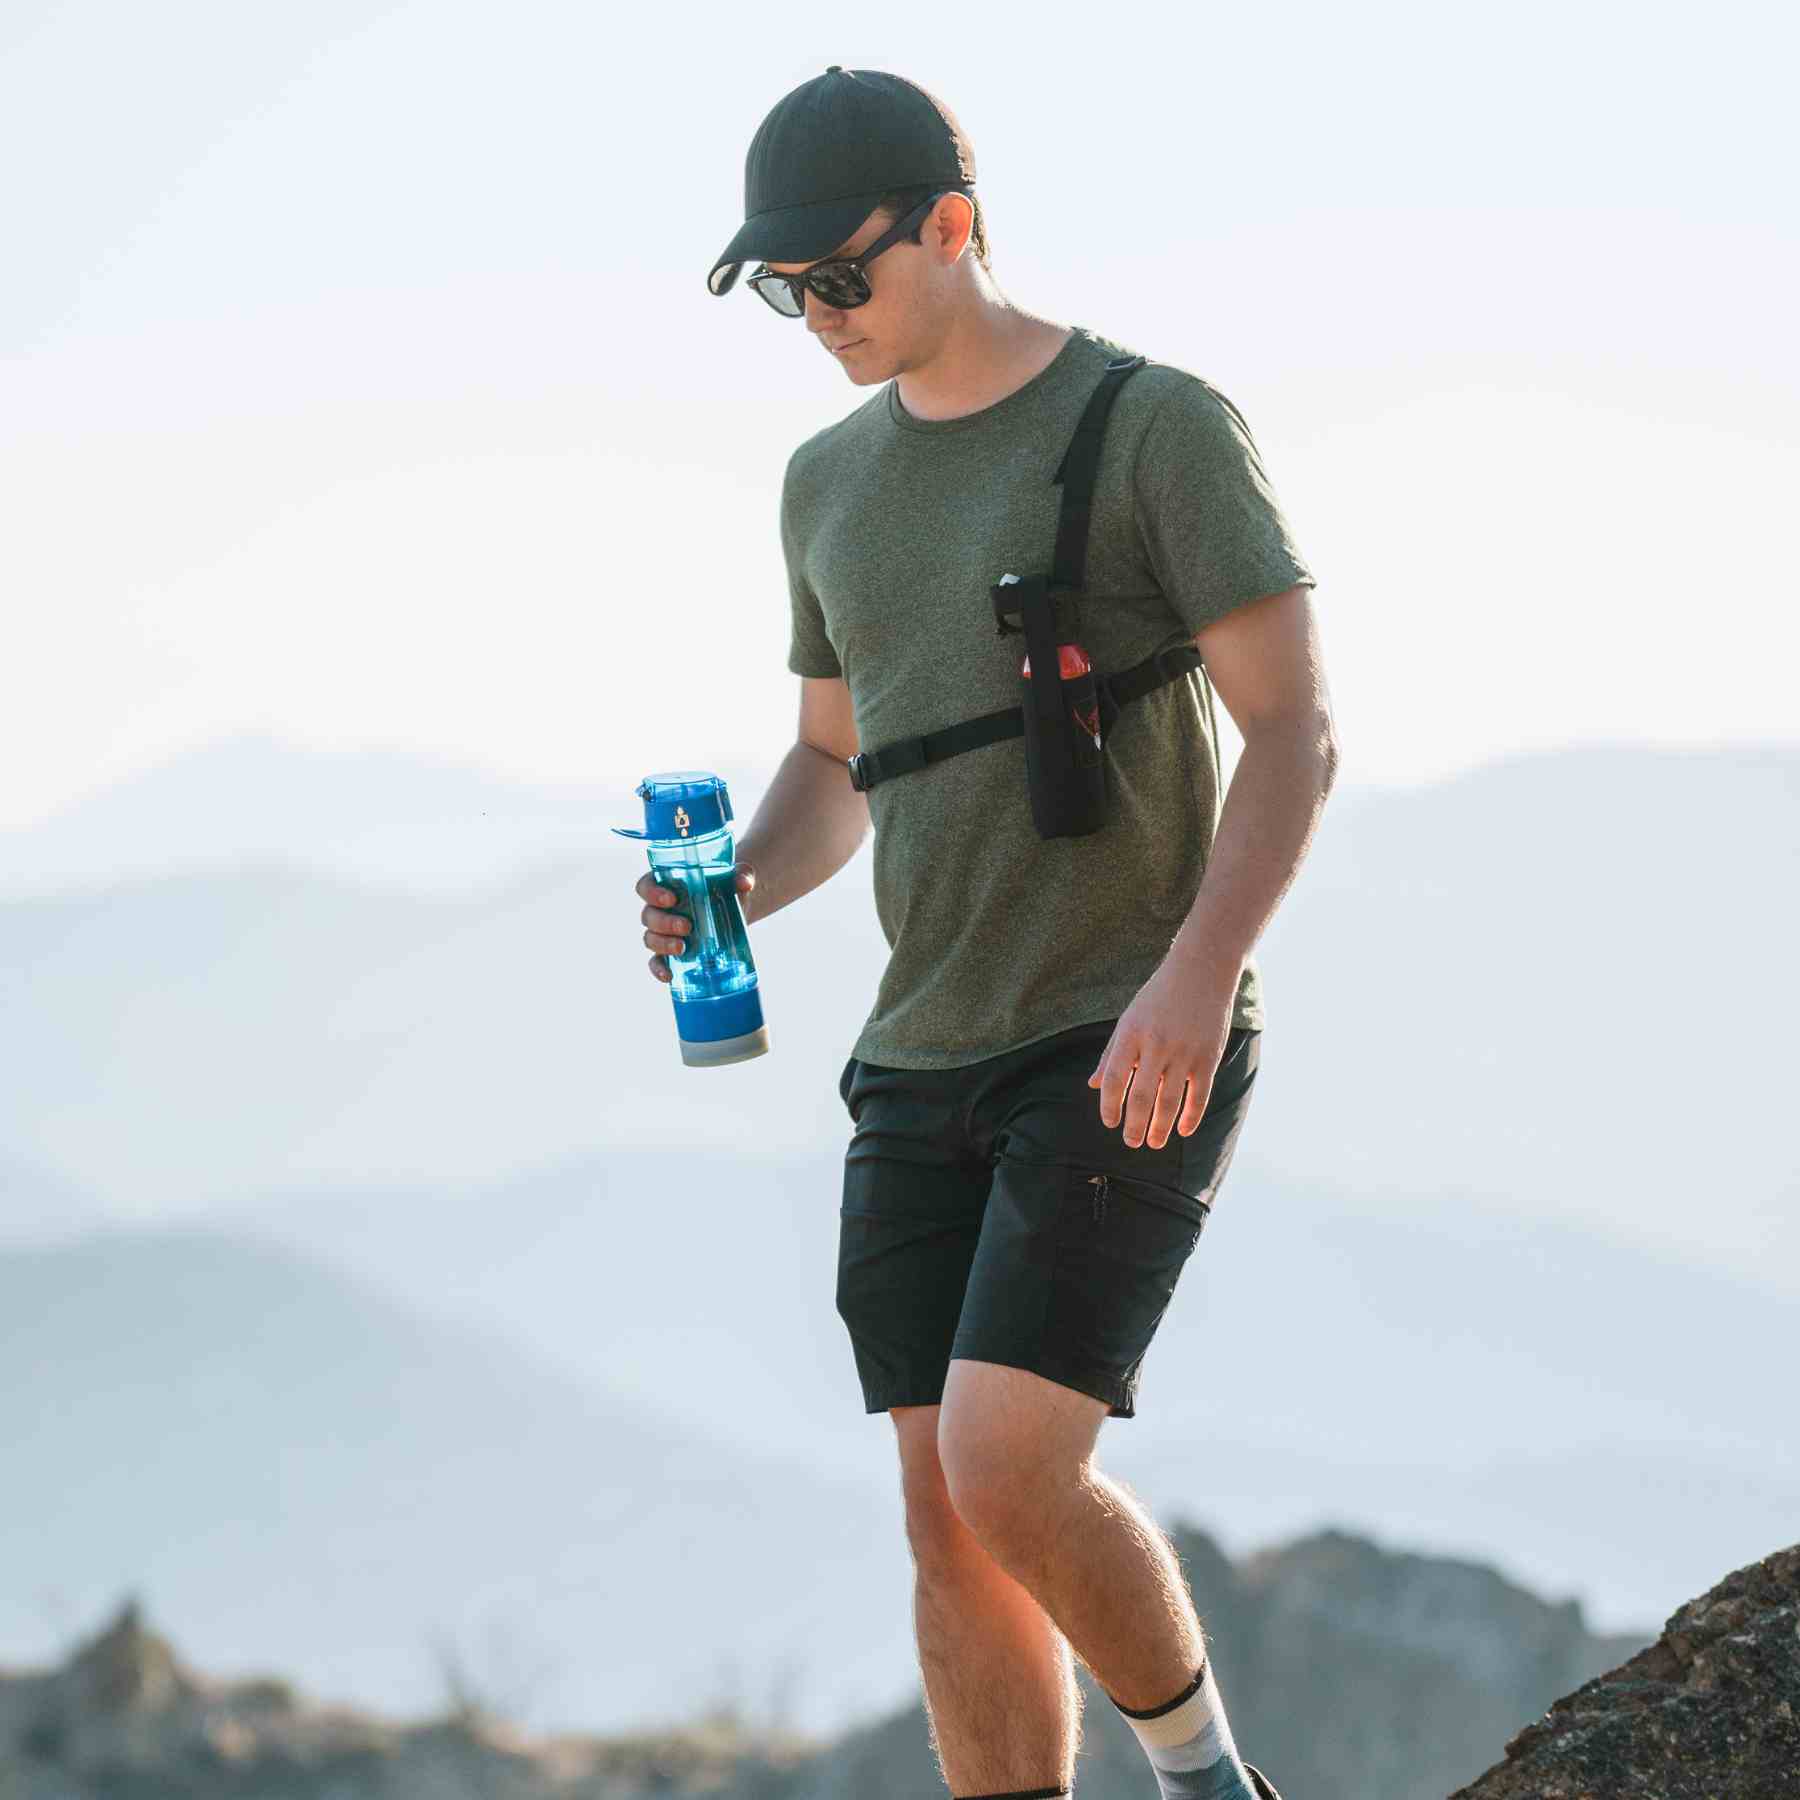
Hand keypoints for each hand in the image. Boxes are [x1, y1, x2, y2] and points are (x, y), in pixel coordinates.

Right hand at [637, 863, 756, 984]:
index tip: (671, 898)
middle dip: (664, 922)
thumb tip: (745, 882)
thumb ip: (741, 874)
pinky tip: (669, 976)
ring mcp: (663, 932)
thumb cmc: (727, 886)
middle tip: (687, 926)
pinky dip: (658, 969)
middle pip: (648, 916)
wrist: (735, 908)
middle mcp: (659, 908)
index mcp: (665, 884)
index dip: (652, 893)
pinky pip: (656, 962)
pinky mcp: (671, 952)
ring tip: (682, 948)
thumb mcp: (736, 877)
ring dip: (663, 944)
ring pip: (650, 939)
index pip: (645, 886)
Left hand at [1087, 962, 1236, 1148]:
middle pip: (1141, 1097)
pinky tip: (1183, 1130)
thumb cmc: (1158, 996)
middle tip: (1131, 1143)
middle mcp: (1156, 1045)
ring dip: (1160, 1128)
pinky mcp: (1208, 1057)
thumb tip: (1093, 1085)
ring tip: (1153, 1143)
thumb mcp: (1128, 1019)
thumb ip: (1111, 1054)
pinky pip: (1198, 1096)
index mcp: (1131, 1034)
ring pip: (1169, 1102)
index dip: (1109, 1106)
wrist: (1201, 970)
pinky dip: (1191, 1117)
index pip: (1113, 1080)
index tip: (1110, 1122)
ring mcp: (1184, 1052)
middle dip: (1134, 1125)